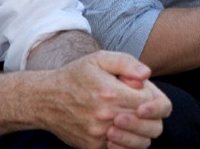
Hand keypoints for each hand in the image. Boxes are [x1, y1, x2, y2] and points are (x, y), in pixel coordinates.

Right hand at [44, 51, 169, 148]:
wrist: (45, 99)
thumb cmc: (75, 76)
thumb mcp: (99, 59)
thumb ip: (126, 63)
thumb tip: (146, 75)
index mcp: (111, 93)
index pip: (150, 102)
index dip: (154, 98)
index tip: (145, 93)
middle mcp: (106, 116)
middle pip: (150, 125)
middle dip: (152, 116)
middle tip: (144, 108)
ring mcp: (99, 135)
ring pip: (140, 142)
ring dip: (143, 132)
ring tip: (135, 119)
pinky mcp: (93, 147)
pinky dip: (128, 143)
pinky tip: (122, 130)